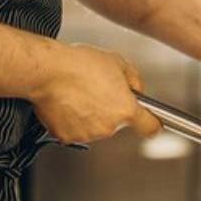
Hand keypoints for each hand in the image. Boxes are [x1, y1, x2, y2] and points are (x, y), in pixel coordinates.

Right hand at [30, 43, 161, 143]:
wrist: (48, 71)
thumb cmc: (80, 64)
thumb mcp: (118, 63)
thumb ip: (134, 80)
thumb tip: (136, 90)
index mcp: (125, 109)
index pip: (150, 127)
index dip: (152, 123)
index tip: (152, 122)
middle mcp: (108, 127)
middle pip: (117, 123)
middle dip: (111, 109)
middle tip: (98, 91)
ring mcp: (87, 134)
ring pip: (96, 127)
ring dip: (92, 115)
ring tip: (80, 94)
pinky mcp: (67, 137)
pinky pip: (76, 130)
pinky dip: (73, 120)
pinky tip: (68, 103)